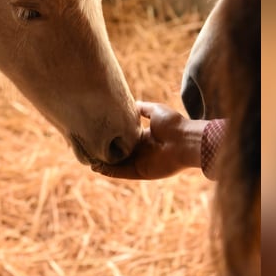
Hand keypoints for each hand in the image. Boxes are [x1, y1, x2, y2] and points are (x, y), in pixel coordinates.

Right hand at [92, 101, 206, 179]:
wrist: (186, 140)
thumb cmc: (173, 124)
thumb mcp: (155, 110)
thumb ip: (142, 108)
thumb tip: (130, 102)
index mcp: (144, 137)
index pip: (123, 139)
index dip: (111, 138)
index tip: (97, 134)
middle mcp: (141, 151)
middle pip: (119, 153)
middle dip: (105, 153)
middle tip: (89, 150)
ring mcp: (141, 163)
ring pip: (118, 165)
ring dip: (104, 164)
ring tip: (89, 161)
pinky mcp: (142, 172)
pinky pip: (123, 173)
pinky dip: (111, 172)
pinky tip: (98, 168)